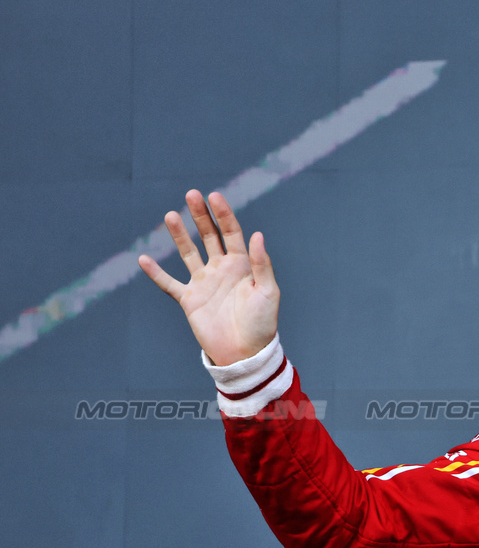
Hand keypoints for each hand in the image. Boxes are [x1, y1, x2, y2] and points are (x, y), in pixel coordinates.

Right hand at [139, 190, 279, 365]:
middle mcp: (221, 270)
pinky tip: (143, 259)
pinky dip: (156, 273)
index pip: (231, 233)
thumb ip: (262, 264)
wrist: (245, 353)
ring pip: (188, 253)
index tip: (214, 197)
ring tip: (170, 215)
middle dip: (200, 216)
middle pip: (209, 236)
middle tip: (191, 194)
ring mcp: (204, 283)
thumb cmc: (261, 323)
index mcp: (242, 265)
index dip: (223, 215)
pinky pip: (169, 283)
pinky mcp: (189, 300)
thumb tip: (257, 234)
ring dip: (180, 235)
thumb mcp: (267, 292)